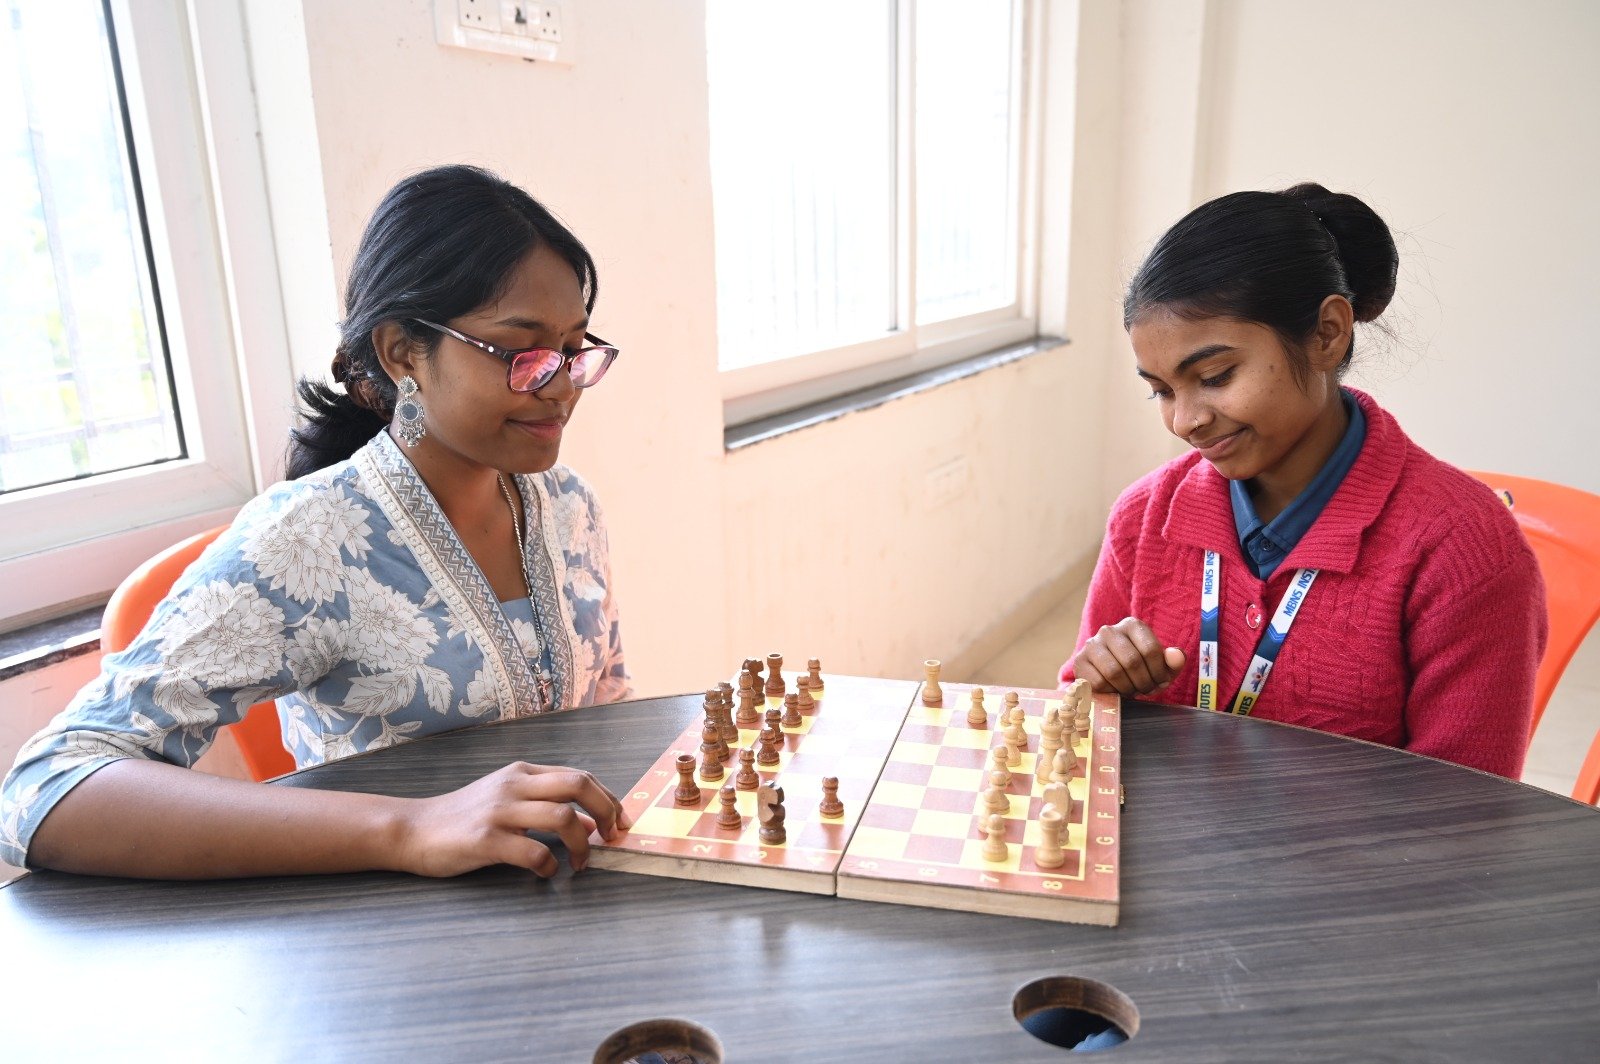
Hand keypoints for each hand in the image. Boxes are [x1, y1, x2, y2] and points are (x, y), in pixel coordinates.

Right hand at [395, 761, 631, 878]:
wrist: (413, 829)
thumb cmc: (463, 817)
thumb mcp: (507, 798)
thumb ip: (545, 803)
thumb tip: (592, 822)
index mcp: (522, 772)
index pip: (580, 775)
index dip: (608, 798)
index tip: (620, 822)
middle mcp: (514, 785)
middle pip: (579, 785)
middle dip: (607, 811)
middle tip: (612, 838)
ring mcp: (500, 811)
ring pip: (563, 817)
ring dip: (582, 844)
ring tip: (580, 864)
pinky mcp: (486, 839)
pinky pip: (534, 851)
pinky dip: (549, 866)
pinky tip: (545, 873)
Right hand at [1073, 617, 1186, 697]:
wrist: (1108, 675)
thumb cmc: (1140, 669)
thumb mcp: (1160, 666)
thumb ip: (1173, 661)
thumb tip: (1177, 656)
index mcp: (1132, 625)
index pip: (1151, 650)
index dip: (1159, 673)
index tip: (1160, 682)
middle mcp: (1109, 630)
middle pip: (1132, 661)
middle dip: (1143, 682)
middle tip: (1146, 690)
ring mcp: (1091, 644)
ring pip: (1114, 672)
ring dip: (1127, 688)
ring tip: (1132, 690)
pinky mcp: (1080, 662)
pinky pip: (1098, 682)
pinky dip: (1110, 692)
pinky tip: (1115, 691)